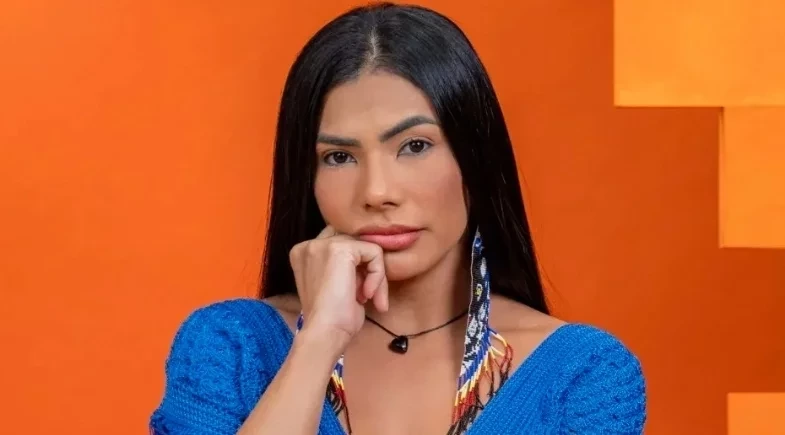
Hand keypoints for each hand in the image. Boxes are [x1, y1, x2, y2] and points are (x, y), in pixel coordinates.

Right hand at [289, 226, 388, 347]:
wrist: (325, 332)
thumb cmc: (332, 318)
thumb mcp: (335, 284)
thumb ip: (344, 266)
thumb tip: (368, 259)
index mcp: (304, 253)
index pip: (340, 244)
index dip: (356, 266)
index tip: (359, 291)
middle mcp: (309, 245)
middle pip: (354, 242)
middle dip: (367, 269)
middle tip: (367, 295)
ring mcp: (322, 244)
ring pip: (366, 247)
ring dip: (375, 275)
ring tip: (368, 298)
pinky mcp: (340, 249)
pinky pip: (374, 252)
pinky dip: (378, 274)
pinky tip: (368, 294)